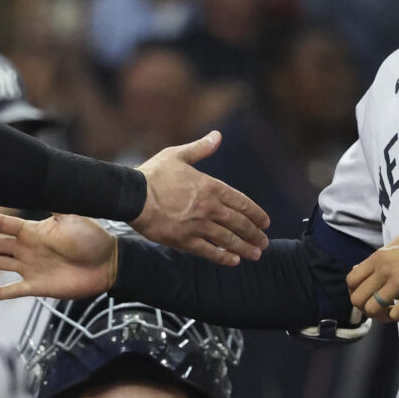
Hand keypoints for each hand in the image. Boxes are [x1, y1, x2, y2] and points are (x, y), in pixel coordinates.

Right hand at [0, 211, 117, 299]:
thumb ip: (57, 201)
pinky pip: (14, 290)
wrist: (109, 264)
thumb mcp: (73, 216)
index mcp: (33, 230)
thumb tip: (46, 177)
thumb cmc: (93, 238)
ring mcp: (30, 268)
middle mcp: (27, 248)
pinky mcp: (38, 286)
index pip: (4, 224)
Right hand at [131, 132, 268, 263]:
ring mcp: (198, 226)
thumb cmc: (153, 174)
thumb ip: (200, 148)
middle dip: (255, 234)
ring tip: (256, 254)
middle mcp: (209, 207)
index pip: (242, 202)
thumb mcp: (177, 155)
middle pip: (239, 223)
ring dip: (245, 248)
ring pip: (228, 240)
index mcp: (211, 187)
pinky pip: (209, 252)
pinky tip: (234, 261)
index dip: (256, 214)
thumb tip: (217, 136)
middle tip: (264, 242)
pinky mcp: (185, 241)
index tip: (265, 222)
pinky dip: (223, 257)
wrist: (132, 196)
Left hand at [347, 226, 398, 322]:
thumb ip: (380, 257)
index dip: (355, 294)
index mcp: (379, 257)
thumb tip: (359, 268)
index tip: (367, 298)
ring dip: (382, 316)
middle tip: (380, 309)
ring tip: (394, 311)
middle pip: (358, 299)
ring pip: (373, 309)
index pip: (351, 281)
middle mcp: (385, 270)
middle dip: (366, 309)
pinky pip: (396, 314)